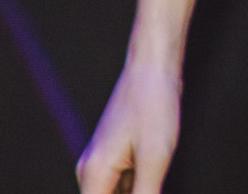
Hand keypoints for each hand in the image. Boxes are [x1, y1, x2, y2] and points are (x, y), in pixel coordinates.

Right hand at [77, 59, 179, 193]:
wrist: (153, 66)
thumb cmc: (154, 106)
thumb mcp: (155, 157)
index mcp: (93, 175)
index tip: (146, 190)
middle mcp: (91, 172)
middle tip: (154, 184)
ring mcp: (104, 165)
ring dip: (141, 192)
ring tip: (154, 166)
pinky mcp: (118, 157)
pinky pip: (126, 187)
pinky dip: (141, 190)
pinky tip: (157, 179)